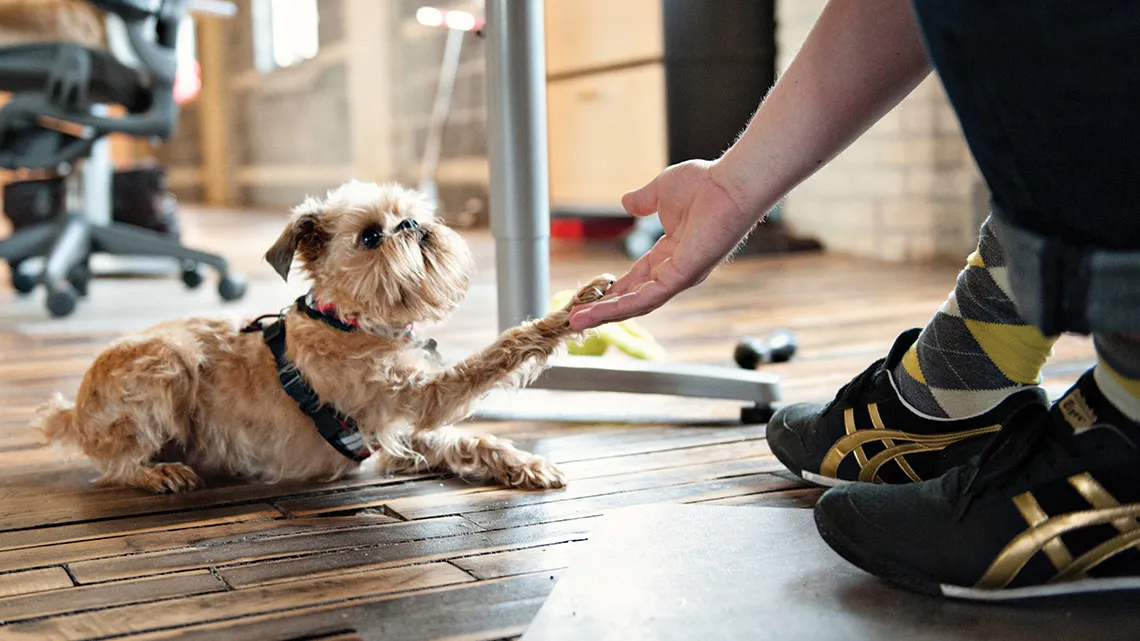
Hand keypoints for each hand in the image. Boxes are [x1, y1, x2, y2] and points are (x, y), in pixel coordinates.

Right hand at [568, 159, 758, 331]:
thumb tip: (626, 202)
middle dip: (605, 309)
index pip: (637, 278)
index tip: (592, 297)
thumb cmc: (705, 184)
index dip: (614, 290)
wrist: (730, 184)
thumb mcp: (661, 191)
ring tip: (577, 322)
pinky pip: (646, 298)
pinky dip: (620, 308)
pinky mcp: (682, 277)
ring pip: (637, 304)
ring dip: (605, 314)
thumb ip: (643, 201)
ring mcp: (679, 276)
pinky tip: (597, 313)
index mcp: (671, 252)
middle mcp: (675, 270)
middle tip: (577, 319)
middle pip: (634, 297)